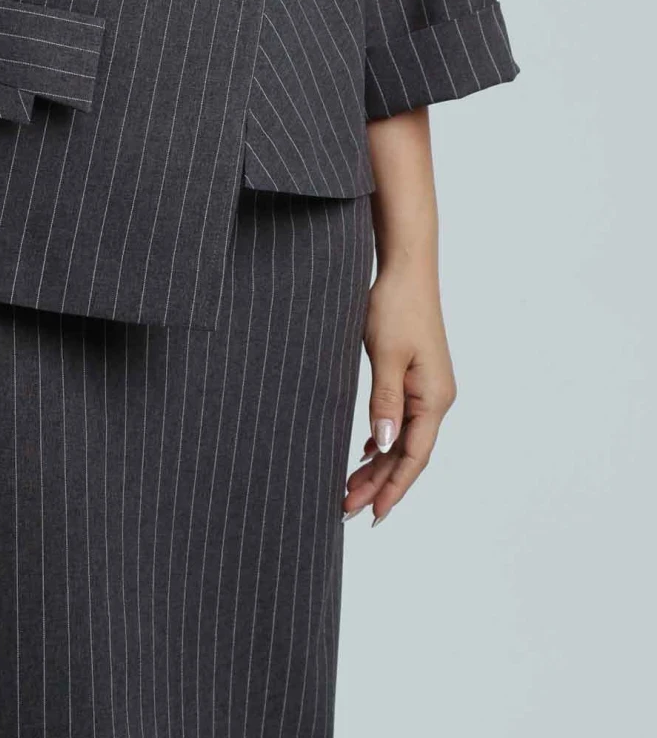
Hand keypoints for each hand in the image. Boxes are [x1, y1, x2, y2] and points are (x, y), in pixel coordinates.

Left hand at [342, 262, 456, 524]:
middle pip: (407, 453)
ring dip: (378, 464)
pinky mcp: (417, 377)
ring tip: (349, 488)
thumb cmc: (396, 306)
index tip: (373, 514)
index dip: (393, 488)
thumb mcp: (385, 355)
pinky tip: (366, 451)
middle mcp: (436, 398)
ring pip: (402, 438)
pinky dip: (382, 440)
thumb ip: (385, 402)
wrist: (407, 269)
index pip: (413, 456)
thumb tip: (382, 446)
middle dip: (378, 483)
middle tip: (346, 507)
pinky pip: (402, 420)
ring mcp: (428, 388)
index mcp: (434, 398)